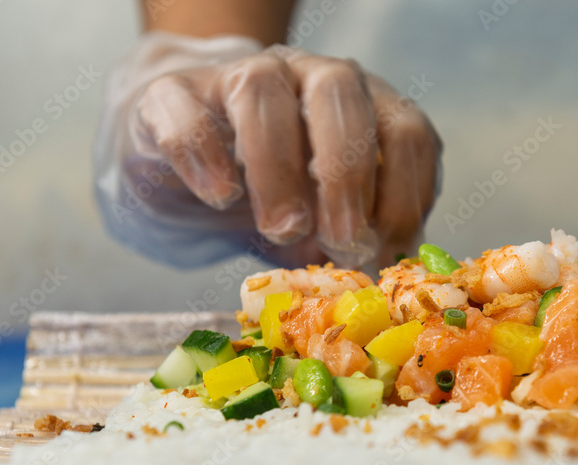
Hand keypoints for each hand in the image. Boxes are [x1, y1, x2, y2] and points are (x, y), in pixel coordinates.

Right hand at [94, 32, 440, 267]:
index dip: (404, 192)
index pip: (405, 130)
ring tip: (281, 228)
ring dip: (279, 166)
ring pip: (262, 88)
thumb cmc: (273, 202)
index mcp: (363, 108)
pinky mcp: (171, 96)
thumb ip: (359, 238)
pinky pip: (185, 108)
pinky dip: (205, 153)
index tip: (386, 248)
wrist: (184, 173)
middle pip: (339, 91)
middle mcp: (306, 77)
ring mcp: (236, 77)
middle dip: (348, 173)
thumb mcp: (326, 226)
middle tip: (342, 241)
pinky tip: (220, 197)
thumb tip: (386, 274)